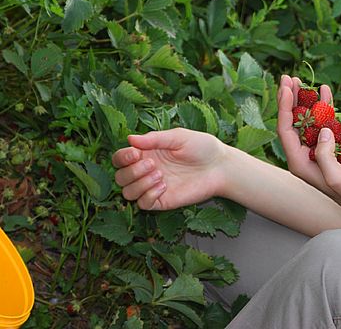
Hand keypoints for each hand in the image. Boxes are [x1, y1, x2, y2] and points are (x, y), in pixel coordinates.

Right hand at [112, 128, 226, 210]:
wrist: (220, 167)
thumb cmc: (202, 148)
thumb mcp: (179, 137)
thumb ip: (155, 138)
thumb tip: (129, 138)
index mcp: (147, 152)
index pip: (120, 158)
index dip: (122, 157)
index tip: (136, 153)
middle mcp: (146, 170)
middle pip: (120, 176)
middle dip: (131, 171)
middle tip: (153, 165)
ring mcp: (153, 186)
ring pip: (127, 192)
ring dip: (139, 184)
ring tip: (160, 175)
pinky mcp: (162, 200)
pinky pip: (142, 204)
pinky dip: (148, 196)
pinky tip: (164, 186)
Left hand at [277, 75, 340, 207]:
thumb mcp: (335, 177)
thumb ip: (325, 155)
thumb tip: (323, 131)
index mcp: (299, 161)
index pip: (286, 130)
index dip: (284, 108)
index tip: (285, 88)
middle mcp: (304, 153)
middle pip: (293, 121)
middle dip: (290, 99)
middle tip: (288, 78)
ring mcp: (318, 147)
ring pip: (308, 118)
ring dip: (304, 99)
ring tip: (301, 81)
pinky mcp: (332, 143)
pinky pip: (325, 120)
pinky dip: (324, 105)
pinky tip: (324, 90)